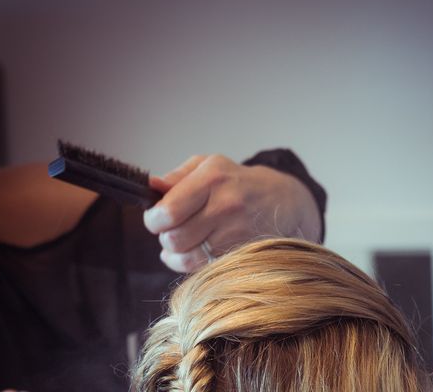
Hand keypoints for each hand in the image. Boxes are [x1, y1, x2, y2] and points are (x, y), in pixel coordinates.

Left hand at [143, 154, 321, 272]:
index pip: (169, 210)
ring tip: (178, 241)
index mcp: (212, 178)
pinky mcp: (241, 252)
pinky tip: (192, 250)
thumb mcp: (208, 165)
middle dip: (164, 236)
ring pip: (186, 257)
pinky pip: (202, 267)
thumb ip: (176, 177)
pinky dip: (189, 262)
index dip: (153, 219)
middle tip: (169, 229)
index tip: (155, 218)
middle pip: (175, 237)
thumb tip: (150, 185)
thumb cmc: (235, 181)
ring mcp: (236, 231)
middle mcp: (225, 204)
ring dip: (174, 253)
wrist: (282, 199)